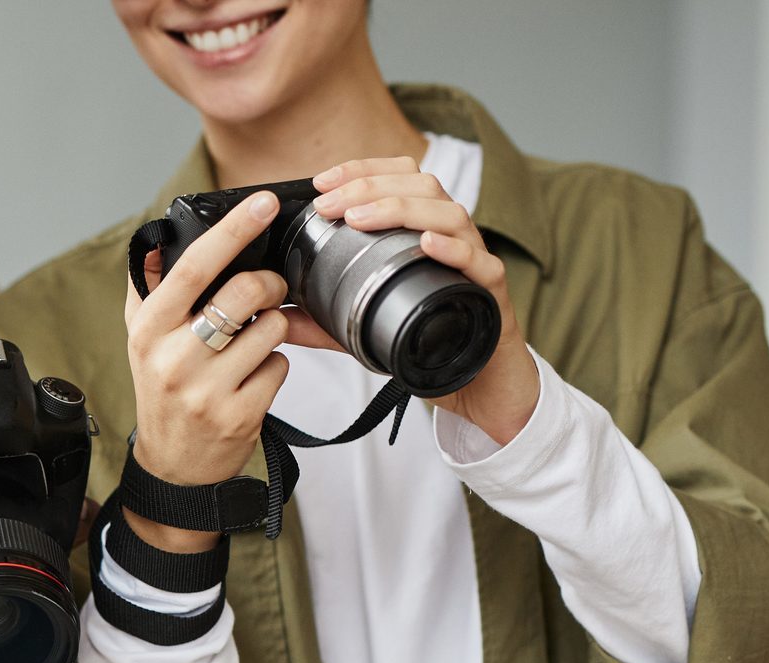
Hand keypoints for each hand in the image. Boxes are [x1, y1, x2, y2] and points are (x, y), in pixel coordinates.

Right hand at [124, 191, 291, 551]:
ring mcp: (207, 390)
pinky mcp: (239, 415)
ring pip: (270, 329)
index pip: (194, 267)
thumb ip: (148, 289)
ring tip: (251, 344)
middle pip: (244, 292)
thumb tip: (156, 239)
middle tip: (267, 292)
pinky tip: (252, 379)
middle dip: (268, 285)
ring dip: (272, 329)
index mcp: (149, 331)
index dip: (233, 230)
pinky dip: (274, 367)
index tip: (263, 203)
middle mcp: (174, 359)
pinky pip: (279, 367)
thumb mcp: (142, 341)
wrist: (173, 465)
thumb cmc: (162, 394)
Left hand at [306, 156, 540, 444]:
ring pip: (448, 212)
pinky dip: (453, 247)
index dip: (362, 170)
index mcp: (422, 231)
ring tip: (360, 217)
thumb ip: (321, 322)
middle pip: (420, 185)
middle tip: (328, 204)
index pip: (398, 178)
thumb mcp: (364, 328)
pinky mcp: (491, 291)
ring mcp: (473, 260)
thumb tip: (277, 317)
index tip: (321, 182)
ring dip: (401, 208)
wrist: (476, 385)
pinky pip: (479, 260)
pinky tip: (426, 244)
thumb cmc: (426, 342)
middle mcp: (451, 235)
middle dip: (370, 187)